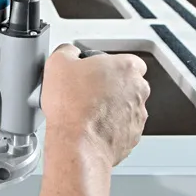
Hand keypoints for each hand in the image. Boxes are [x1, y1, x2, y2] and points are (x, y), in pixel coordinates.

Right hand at [41, 45, 149, 166]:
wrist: (78, 144)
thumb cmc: (71, 106)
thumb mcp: (58, 62)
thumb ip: (68, 51)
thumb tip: (69, 53)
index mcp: (126, 68)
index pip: (128, 60)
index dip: (109, 65)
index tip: (95, 71)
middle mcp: (138, 90)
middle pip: (128, 83)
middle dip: (110, 86)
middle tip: (87, 90)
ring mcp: (138, 115)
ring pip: (126, 105)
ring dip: (110, 106)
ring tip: (85, 111)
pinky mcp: (132, 135)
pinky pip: (122, 126)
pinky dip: (109, 126)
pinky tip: (90, 126)